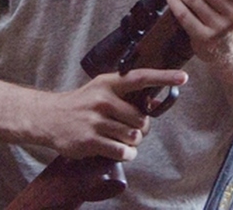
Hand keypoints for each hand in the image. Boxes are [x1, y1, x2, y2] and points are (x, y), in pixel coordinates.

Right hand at [35, 68, 186, 160]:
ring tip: (121, 139)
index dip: (164, 77)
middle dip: (142, 128)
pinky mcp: (90, 140)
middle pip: (141, 119)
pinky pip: (121, 151)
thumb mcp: (101, 89)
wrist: (49, 117)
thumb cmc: (81, 104)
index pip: (141, 78)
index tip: (183, 77)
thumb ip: (124, 94)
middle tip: (131, 129)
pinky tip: (118, 150)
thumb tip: (151, 103)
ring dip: (132, 143)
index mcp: (108, 83)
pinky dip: (125, 154)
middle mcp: (103, 100)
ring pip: (133, 136)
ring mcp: (96, 120)